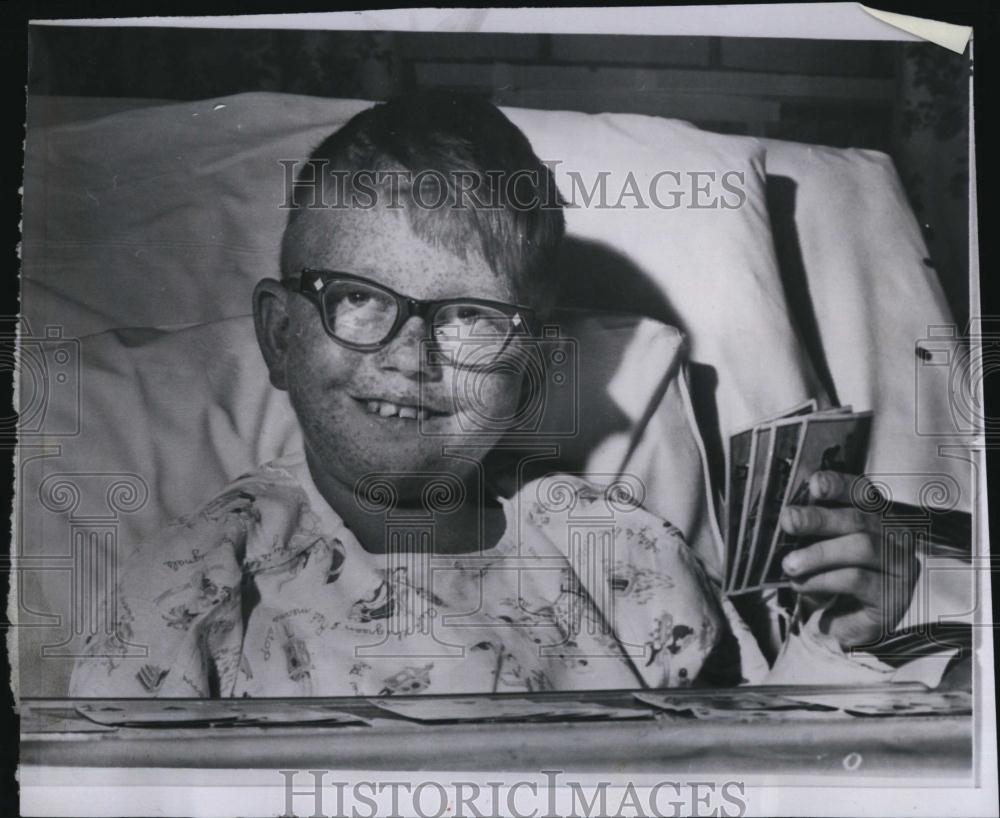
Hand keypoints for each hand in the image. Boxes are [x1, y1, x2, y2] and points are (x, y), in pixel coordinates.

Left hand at [778, 471, 918, 649]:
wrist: (844, 624)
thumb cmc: (831, 577)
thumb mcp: (820, 547)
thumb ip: (812, 528)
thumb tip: (788, 513)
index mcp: (877, 517)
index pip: (863, 493)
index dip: (840, 486)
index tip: (814, 484)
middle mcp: (895, 537)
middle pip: (859, 519)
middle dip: (819, 518)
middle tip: (789, 520)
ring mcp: (900, 566)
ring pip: (861, 548)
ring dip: (819, 554)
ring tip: (789, 564)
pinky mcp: (894, 596)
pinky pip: (858, 580)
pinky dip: (823, 580)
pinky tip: (802, 584)